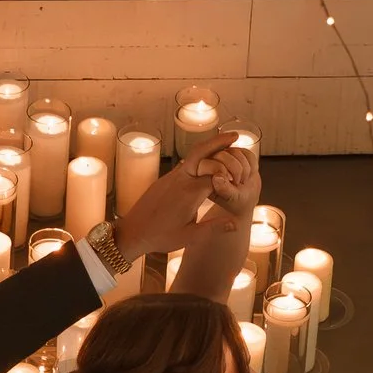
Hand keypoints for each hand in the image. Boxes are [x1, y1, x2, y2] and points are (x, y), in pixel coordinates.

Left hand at [114, 137, 255, 262]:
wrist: (132, 232)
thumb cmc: (160, 237)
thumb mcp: (189, 237)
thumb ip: (213, 228)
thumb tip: (235, 224)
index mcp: (190, 193)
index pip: (217, 175)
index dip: (230, 175)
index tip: (241, 177)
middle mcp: (181, 180)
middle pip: (203, 152)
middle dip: (220, 142)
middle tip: (236, 135)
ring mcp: (171, 177)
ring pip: (192, 155)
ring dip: (209, 147)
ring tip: (225, 142)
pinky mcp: (165, 179)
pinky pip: (185, 163)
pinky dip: (198, 157)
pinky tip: (205, 161)